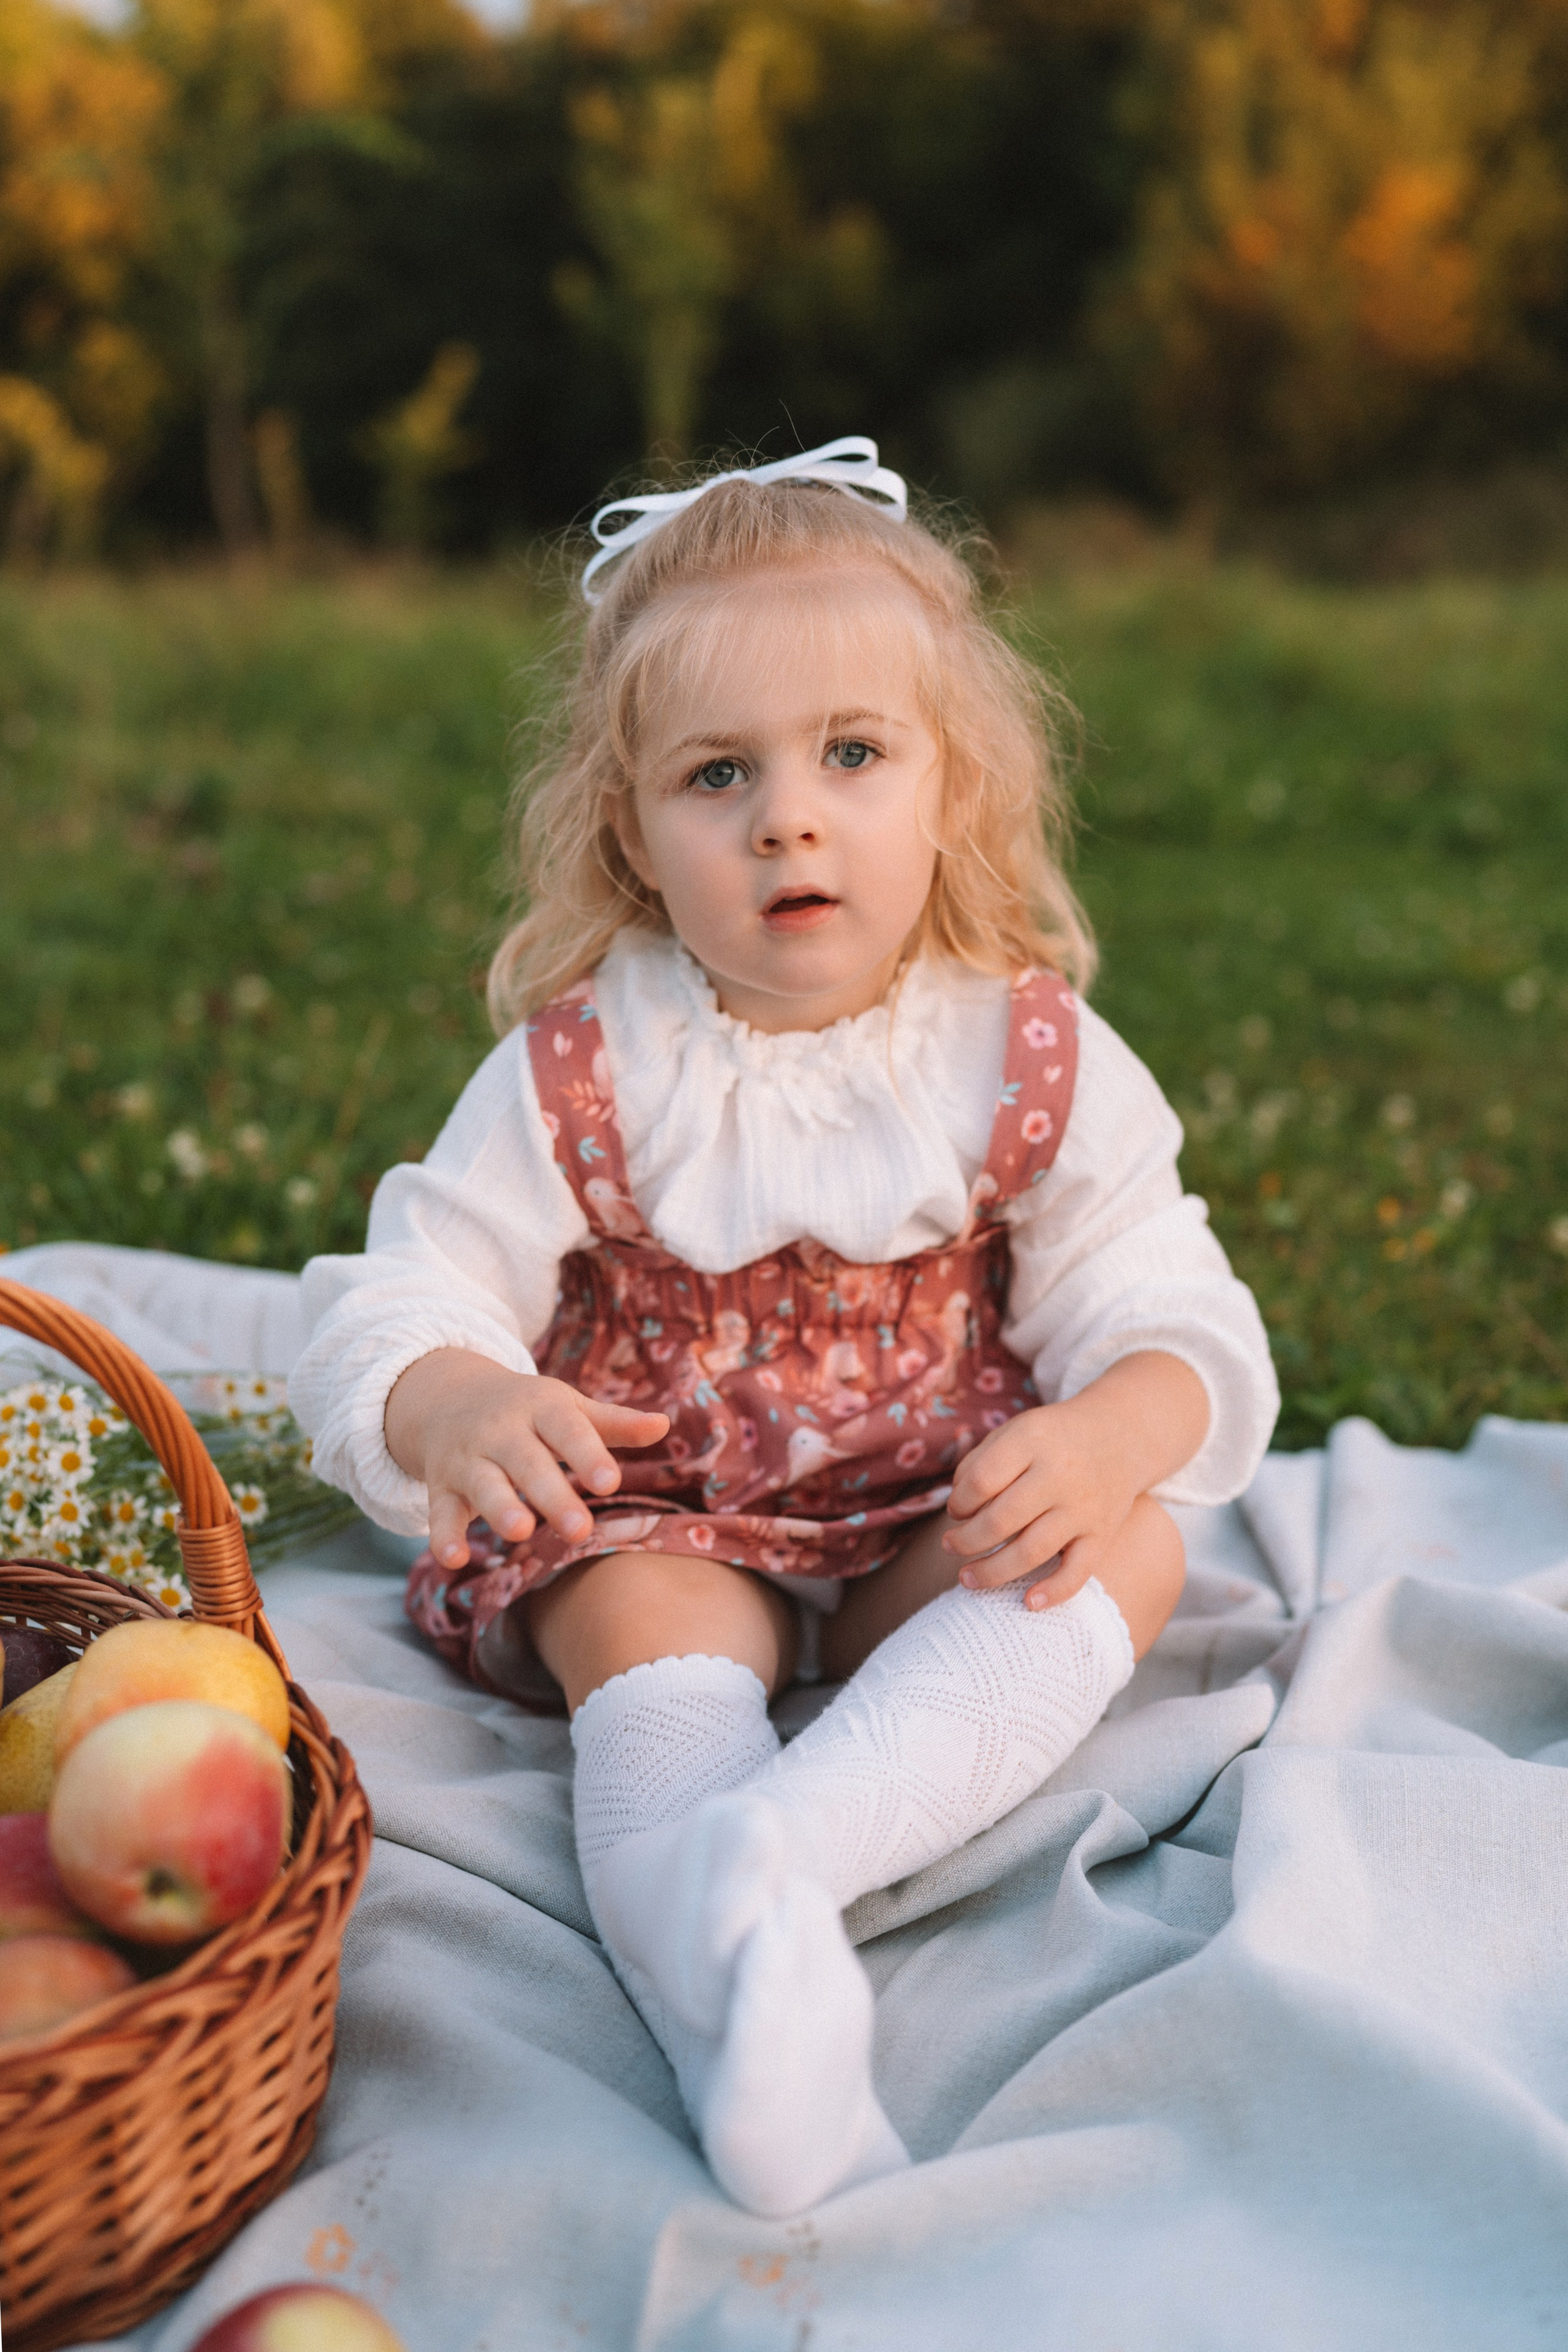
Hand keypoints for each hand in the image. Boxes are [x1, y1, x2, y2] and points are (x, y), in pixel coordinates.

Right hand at [385, 1348, 668, 1568]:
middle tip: (580, 1529)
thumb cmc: (528, 1410)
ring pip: (483, 1484)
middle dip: (551, 1494)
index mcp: (541, 1407)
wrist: (448, 1396)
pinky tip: (453, 1561)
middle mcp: (501, 1431)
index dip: (588, 1455)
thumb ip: (614, 1422)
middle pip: (527, 1462)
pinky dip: (442, 1536)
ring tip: (521, 1532)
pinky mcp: (442, 1486)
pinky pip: (440, 1512)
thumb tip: (664, 1426)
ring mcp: (468, 1459)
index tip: (612, 1483)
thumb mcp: (568, 1407)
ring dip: (499, 1508)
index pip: (567, 1429)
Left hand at [942, 1351, 1208, 1608]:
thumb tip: (957, 1510)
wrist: (1122, 1436)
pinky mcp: (1101, 1534)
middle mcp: (1059, 1475)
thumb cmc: (1051, 1439)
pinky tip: (1027, 1602)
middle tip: (950, 1546)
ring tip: (967, 1578)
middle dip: (966, 1540)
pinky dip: (1053, 1592)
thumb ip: (979, 1462)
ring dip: (992, 1571)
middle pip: (1001, 1520)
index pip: (982, 1480)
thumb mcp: (1014, 1430)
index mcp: (1031, 1441)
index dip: (959, 1502)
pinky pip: (1077, 1572)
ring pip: (1031, 1551)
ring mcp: (1083, 1507)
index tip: (956, 1510)